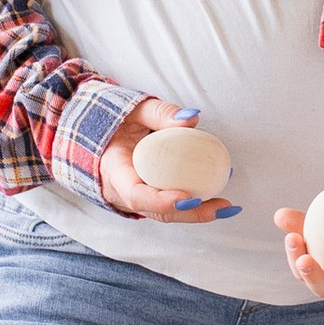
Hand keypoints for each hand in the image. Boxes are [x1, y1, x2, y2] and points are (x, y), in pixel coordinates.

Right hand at [97, 98, 237, 220]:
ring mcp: (133, 199)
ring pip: (165, 214)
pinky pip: (169, 207)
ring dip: (197, 213)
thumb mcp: (135, 110)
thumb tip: (191, 119)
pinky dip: (193, 205)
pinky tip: (217, 199)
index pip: (136, 194)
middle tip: (220, 207)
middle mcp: (121, 192)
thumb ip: (161, 113)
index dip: (161, 201)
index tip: (188, 198)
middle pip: (156, 211)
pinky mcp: (146, 199)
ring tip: (226, 206)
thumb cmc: (115, 122)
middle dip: (190, 213)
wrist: (98, 135)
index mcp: (114, 170)